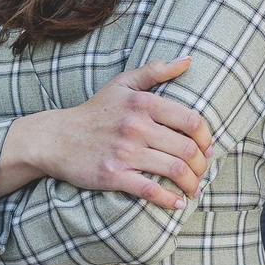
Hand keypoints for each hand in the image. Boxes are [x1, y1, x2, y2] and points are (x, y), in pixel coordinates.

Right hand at [0, 57, 215, 210]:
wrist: (56, 137)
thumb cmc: (95, 110)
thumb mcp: (123, 83)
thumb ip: (156, 70)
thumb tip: (188, 60)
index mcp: (143, 103)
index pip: (191, 120)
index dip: (205, 138)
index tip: (207, 149)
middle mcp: (136, 126)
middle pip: (186, 148)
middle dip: (201, 165)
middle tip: (202, 172)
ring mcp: (125, 152)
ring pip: (174, 170)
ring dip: (191, 183)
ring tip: (194, 189)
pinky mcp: (113, 175)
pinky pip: (150, 190)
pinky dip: (169, 200)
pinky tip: (178, 204)